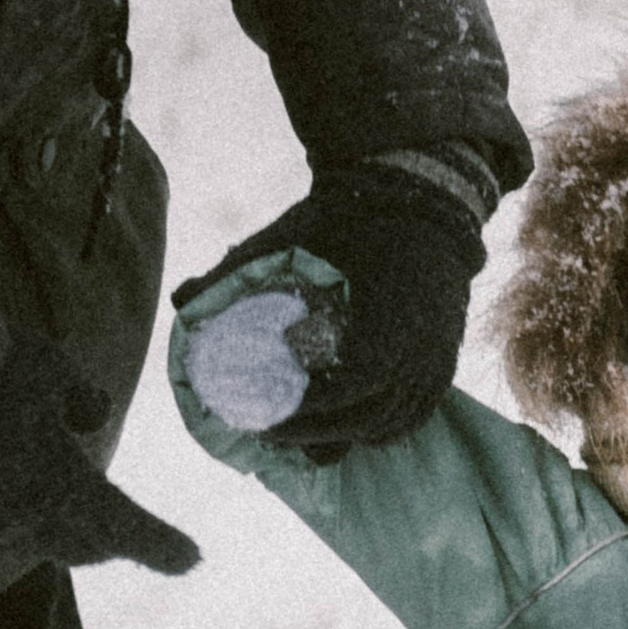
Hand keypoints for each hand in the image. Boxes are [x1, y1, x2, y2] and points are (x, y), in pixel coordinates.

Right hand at [0, 335, 200, 575]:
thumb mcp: (50, 370)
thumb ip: (77, 400)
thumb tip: (94, 416)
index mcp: (66, 491)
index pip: (127, 528)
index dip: (162, 546)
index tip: (191, 559)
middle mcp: (21, 525)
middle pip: (74, 544)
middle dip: (103, 540)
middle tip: (123, 539)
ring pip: (21, 537)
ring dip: (44, 525)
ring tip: (56, 508)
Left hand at [174, 162, 479, 459]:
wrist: (420, 193)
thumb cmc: (351, 215)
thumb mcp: (292, 234)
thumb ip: (237, 268)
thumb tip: (184, 299)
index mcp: (388, 318)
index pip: (350, 387)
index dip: (307, 409)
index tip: (265, 413)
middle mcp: (421, 347)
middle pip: (367, 417)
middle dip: (314, 432)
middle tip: (267, 432)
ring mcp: (437, 357)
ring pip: (391, 424)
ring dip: (345, 435)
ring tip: (300, 432)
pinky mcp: (443, 359)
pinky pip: (414, 414)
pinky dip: (378, 428)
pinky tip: (344, 426)